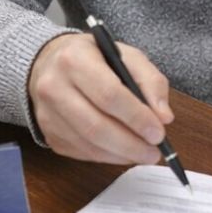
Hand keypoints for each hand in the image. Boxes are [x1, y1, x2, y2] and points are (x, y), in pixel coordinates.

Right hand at [26, 33, 173, 163]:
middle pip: (96, 126)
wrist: (49, 64)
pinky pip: (81, 152)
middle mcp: (53, 86)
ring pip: (88, 144)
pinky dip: (107, 157)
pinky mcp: (49, 133)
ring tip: (144, 153)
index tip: (158, 132)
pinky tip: (123, 152)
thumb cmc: (94, 59)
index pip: (109, 94)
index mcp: (75, 59)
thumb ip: (151, 82)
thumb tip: (164, 116)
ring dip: (121, 154)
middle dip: (131, 144)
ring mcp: (47, 113)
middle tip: (154, 152)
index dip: (136, 117)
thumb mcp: (127, 56)